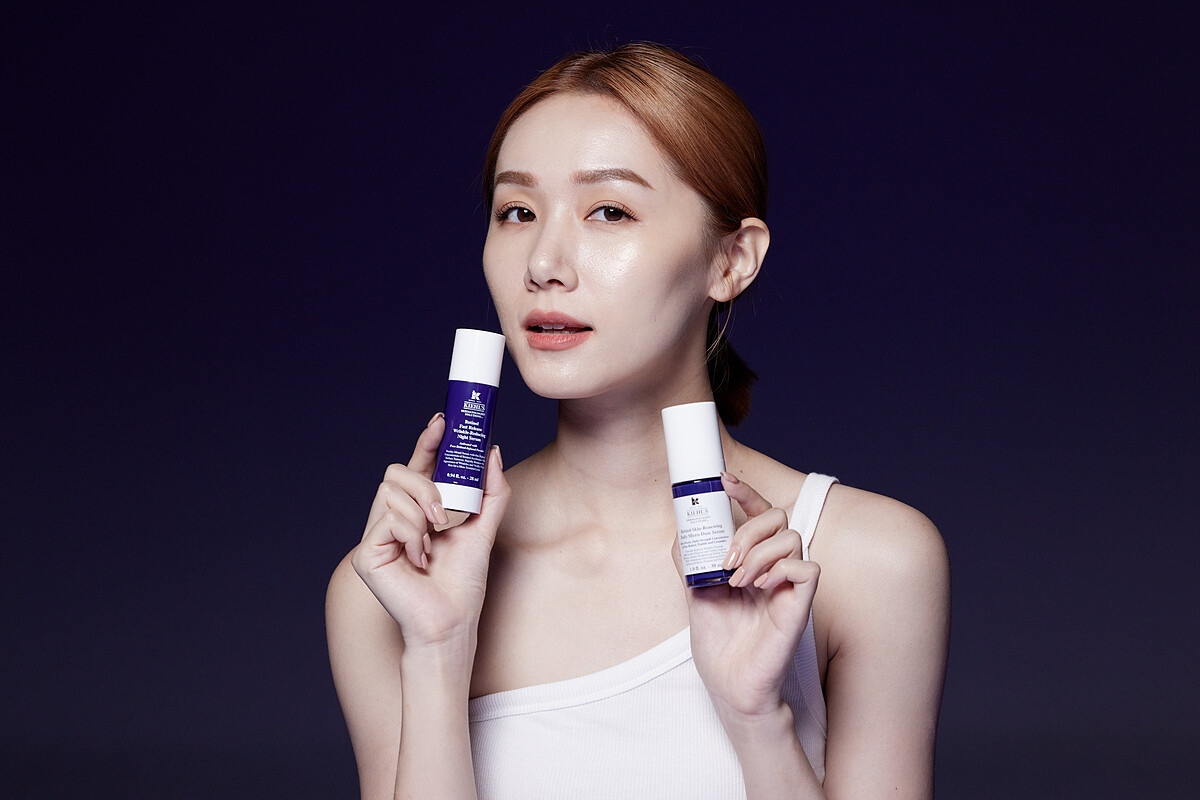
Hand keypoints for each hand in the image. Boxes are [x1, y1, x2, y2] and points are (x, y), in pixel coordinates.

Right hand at [351, 413, 510, 654]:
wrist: (451, 620)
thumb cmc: (463, 580)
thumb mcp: (485, 528)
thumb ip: (491, 490)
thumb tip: (492, 451)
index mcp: (420, 508)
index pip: (418, 465)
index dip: (427, 441)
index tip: (442, 420)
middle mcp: (395, 517)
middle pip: (397, 471)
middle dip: (426, 485)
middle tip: (445, 513)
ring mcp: (377, 534)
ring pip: (392, 491)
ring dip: (422, 515)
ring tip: (434, 543)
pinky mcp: (366, 552)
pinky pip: (388, 519)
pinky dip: (411, 535)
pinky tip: (418, 559)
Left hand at [680, 472, 818, 720]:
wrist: (728, 683)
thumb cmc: (720, 642)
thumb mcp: (696, 592)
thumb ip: (691, 560)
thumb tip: (681, 529)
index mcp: (752, 559)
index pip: (759, 513)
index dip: (746, 491)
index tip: (723, 480)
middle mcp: (774, 567)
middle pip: (779, 517)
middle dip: (749, 527)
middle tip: (726, 558)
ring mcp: (789, 585)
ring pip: (793, 538)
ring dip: (759, 552)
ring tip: (737, 579)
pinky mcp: (801, 605)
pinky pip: (808, 569)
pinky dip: (782, 569)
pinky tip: (760, 586)